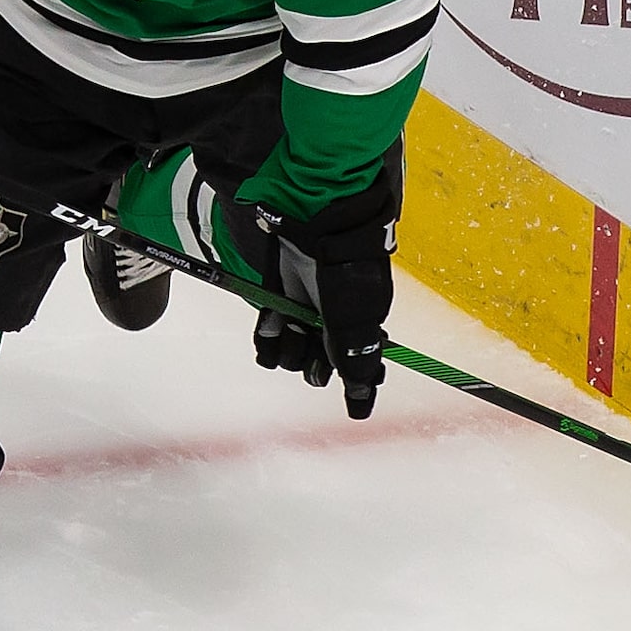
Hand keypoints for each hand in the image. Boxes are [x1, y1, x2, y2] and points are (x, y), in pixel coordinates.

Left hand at [231, 161, 400, 418]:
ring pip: (292, 352)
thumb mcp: (355, 322)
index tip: (331, 369)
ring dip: (285, 346)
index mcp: (361, 328)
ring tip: (285, 325)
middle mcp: (334, 324)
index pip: (355, 367)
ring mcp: (306, 312)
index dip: (346, 379)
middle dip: (309, 361)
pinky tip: (270, 329)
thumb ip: (356, 363)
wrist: (319, 225)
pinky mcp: (282, 298)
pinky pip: (271, 334)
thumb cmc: (345, 276)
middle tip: (308, 342)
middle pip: (317, 364)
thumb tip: (362, 404)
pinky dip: (268, 336)